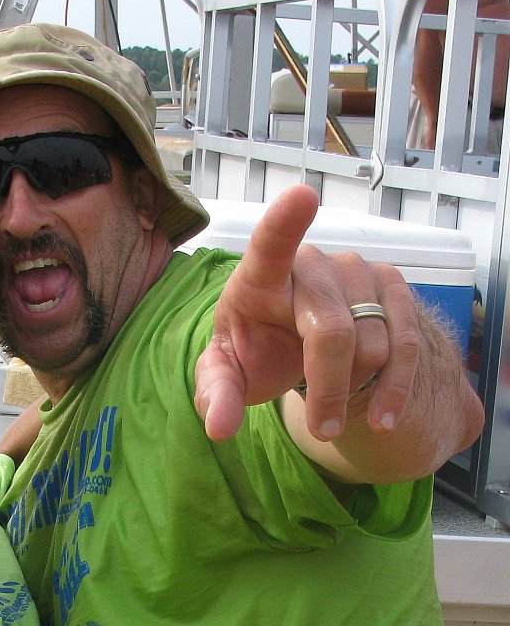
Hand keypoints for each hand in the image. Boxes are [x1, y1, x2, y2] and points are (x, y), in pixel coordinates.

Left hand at [193, 185, 416, 442]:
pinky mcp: (391, 286)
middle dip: (329, 389)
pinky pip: (407, 341)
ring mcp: (356, 270)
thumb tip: (218, 427)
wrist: (292, 345)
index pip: (269, 245)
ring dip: (357, 389)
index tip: (302, 196)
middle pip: (332, 331)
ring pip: (374, 342)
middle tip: (322, 430)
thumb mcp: (226, 373)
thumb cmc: (253, 350)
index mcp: (259, 276)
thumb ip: (216, 394)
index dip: (285, 222)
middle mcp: (311, 264)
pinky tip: (386, 418)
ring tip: (334, 412)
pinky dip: (397, 386)